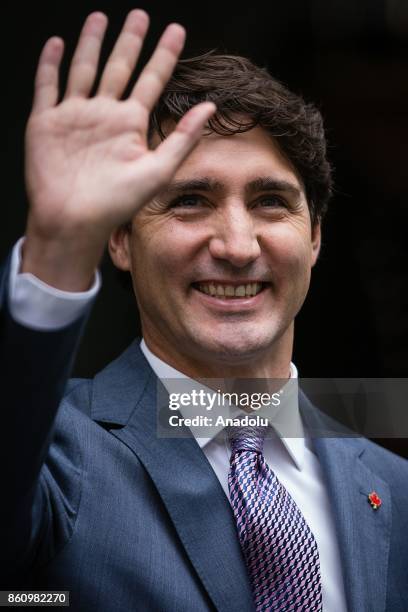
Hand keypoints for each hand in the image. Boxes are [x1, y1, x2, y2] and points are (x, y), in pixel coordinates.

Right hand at [22, 10, 214, 289]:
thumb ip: (183, 138)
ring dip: (91, 44)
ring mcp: (75, 116)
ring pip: (84, 69)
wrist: (74, 220)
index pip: (151, 81)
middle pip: (119, 68)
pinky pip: (48, 86)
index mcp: (130, 125)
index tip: (176, 30)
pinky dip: (50, 65)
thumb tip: (211, 106)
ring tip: (101, 18)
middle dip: (129, 41)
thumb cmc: (116, 203)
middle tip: (140, 15)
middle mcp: (104, 115)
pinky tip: (57, 43)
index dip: (163, 56)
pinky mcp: (46, 122)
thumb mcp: (157, 170)